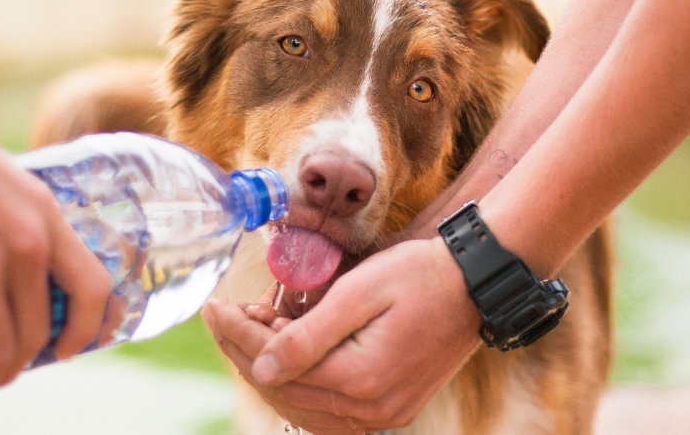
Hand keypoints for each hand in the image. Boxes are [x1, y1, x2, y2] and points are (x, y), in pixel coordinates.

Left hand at [203, 237, 481, 433]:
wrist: (476, 285)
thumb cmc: (419, 276)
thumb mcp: (360, 292)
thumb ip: (309, 335)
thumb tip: (260, 367)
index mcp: (360, 379)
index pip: (277, 365)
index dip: (238, 334)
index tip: (213, 306)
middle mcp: (370, 409)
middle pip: (284, 389)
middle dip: (246, 350)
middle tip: (225, 314)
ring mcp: (382, 415)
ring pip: (302, 405)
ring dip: (269, 369)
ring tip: (253, 328)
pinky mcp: (389, 409)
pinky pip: (327, 411)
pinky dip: (299, 385)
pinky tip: (286, 356)